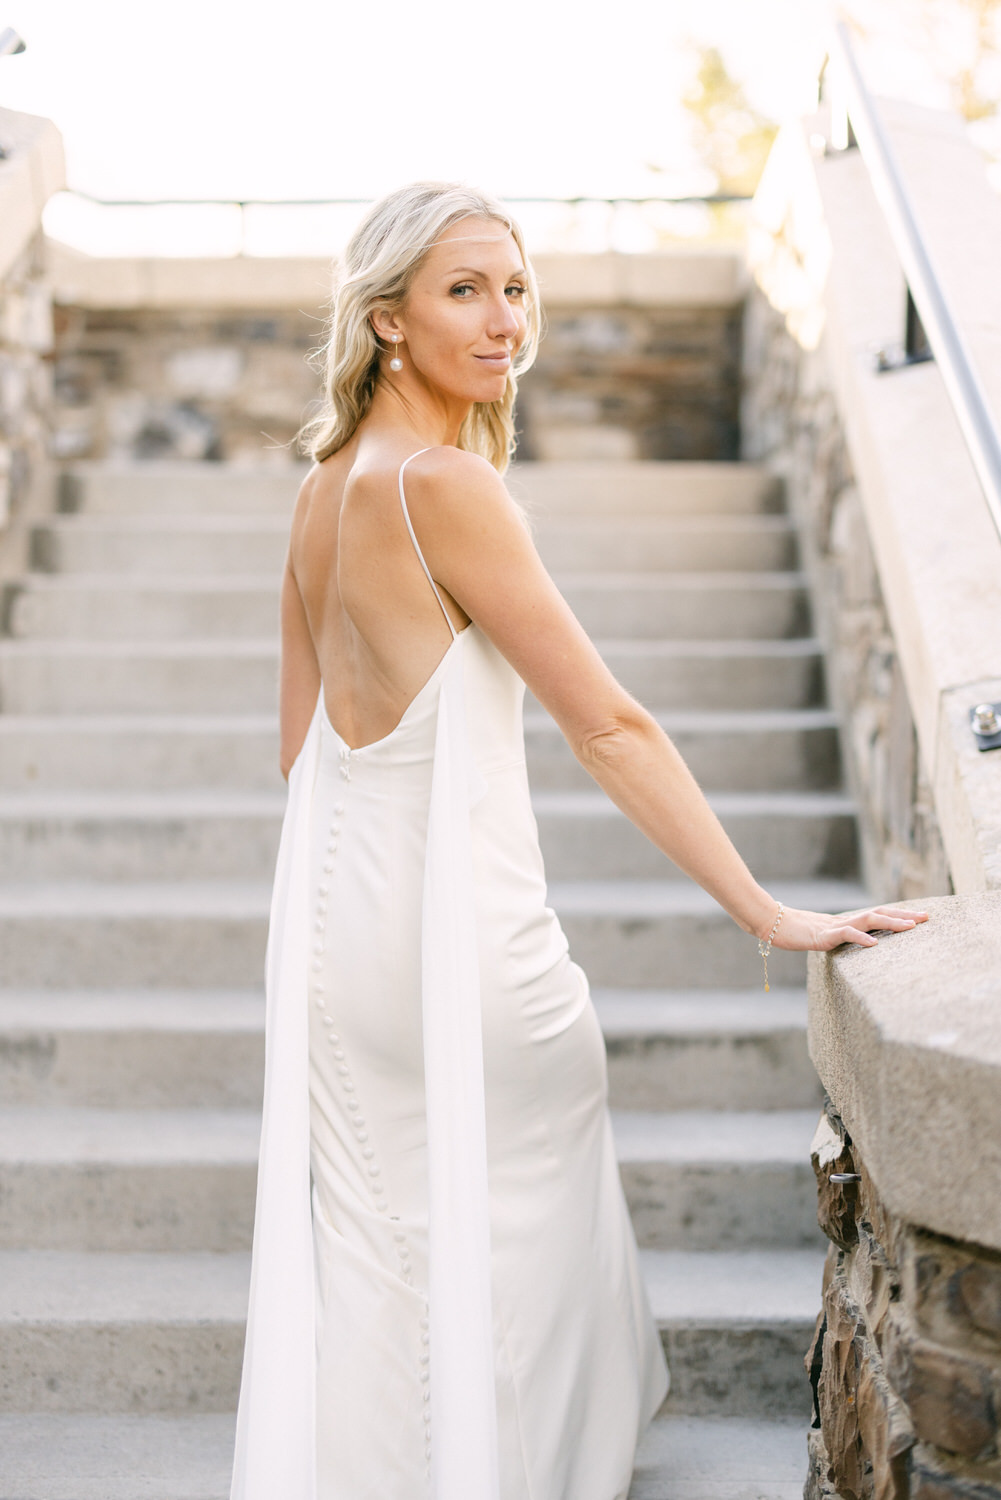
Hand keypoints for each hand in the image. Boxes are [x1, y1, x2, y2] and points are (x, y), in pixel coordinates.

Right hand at [762, 903, 929, 952]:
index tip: (920, 918)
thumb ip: (838, 939)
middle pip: (880, 914)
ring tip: (910, 927)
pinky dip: (860, 938)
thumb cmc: (793, 931)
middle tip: (927, 918)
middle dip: (904, 916)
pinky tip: (874, 944)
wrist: (770, 923)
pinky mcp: (822, 936)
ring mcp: (834, 927)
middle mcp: (844, 920)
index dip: (898, 915)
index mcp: (846, 922)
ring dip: (891, 923)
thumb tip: (853, 944)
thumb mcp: (822, 937)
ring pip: (868, 920)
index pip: (878, 915)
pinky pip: (845, 935)